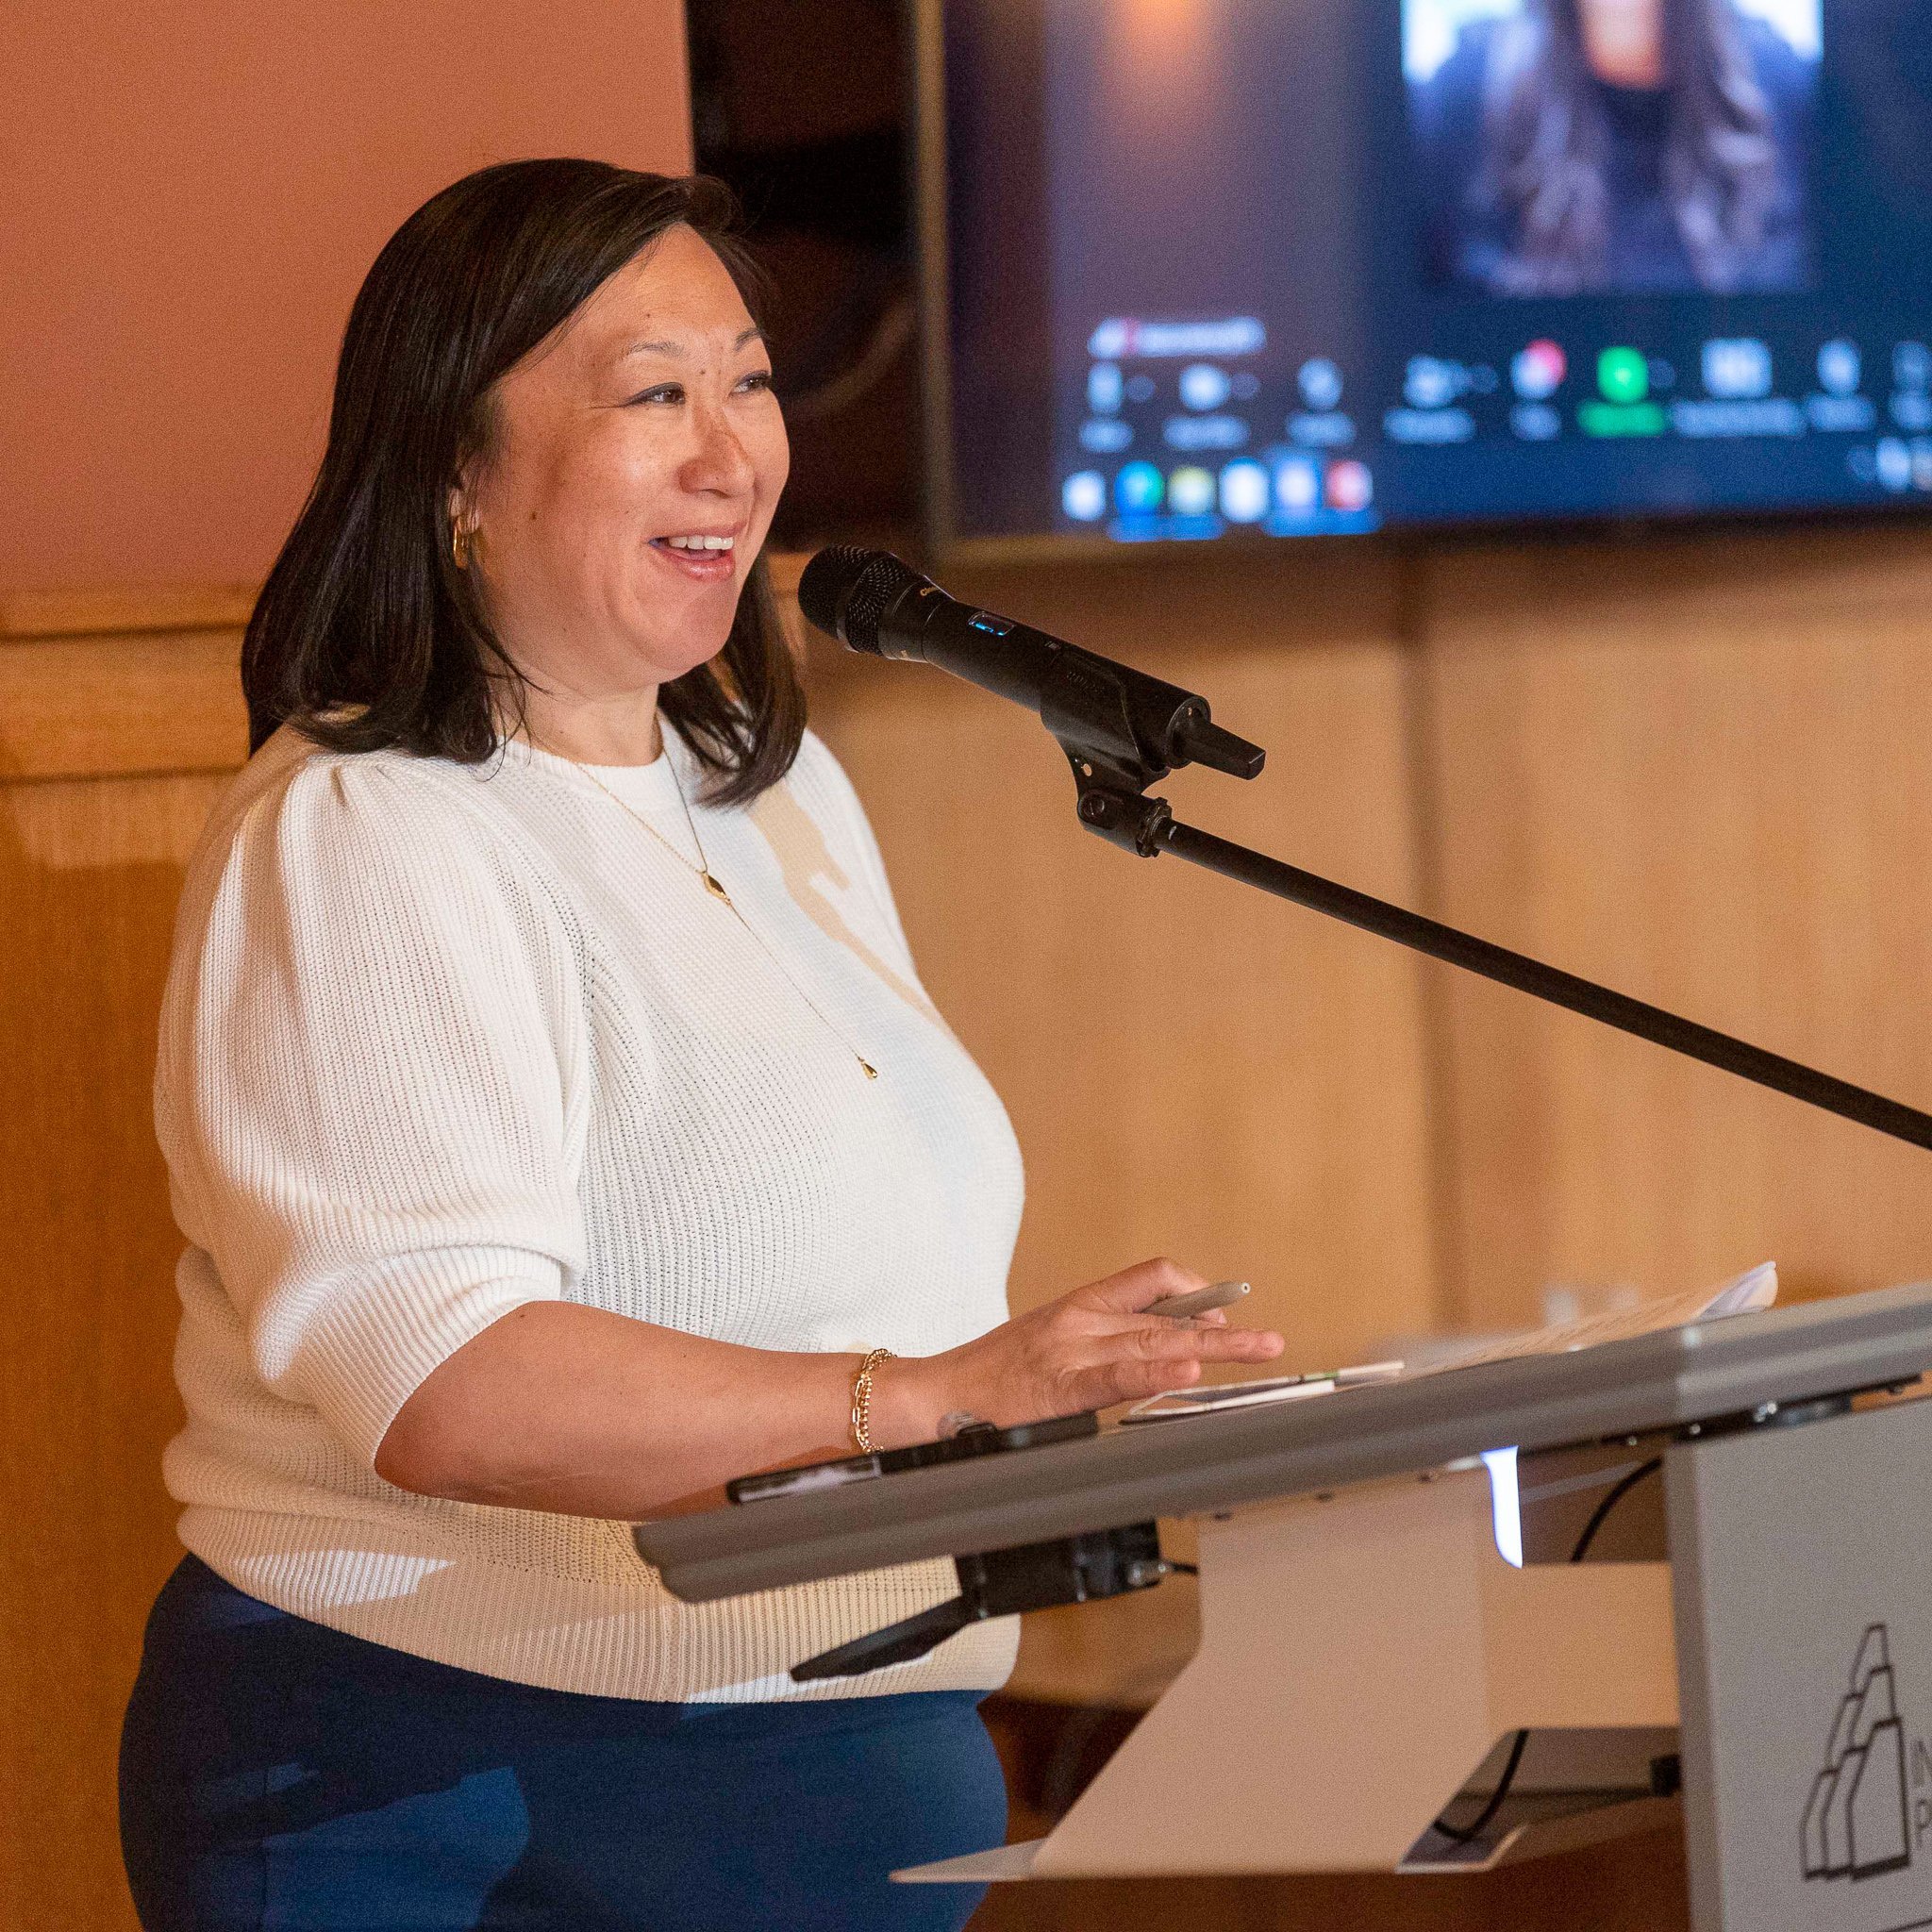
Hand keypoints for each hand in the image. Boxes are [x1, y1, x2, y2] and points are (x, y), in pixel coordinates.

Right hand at [876, 1258, 1284, 1441]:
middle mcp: (1081, 1320)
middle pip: (1167, 1313)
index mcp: (1081, 1305)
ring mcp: (1071, 1350)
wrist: (939, 1393)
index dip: (1197, 1293)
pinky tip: (1184, 1370)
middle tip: (1269, 1342)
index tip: (1225, 1315)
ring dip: (1211, 1347)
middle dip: (1224, 1330)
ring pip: (1153, 1341)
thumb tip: (1166, 1352)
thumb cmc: (994, 1377)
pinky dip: (1155, 1371)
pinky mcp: (1060, 1386)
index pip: (1152, 1278)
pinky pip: (1116, 1376)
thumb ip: (1105, 1343)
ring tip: (1253, 1349)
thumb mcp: (1054, 1343)